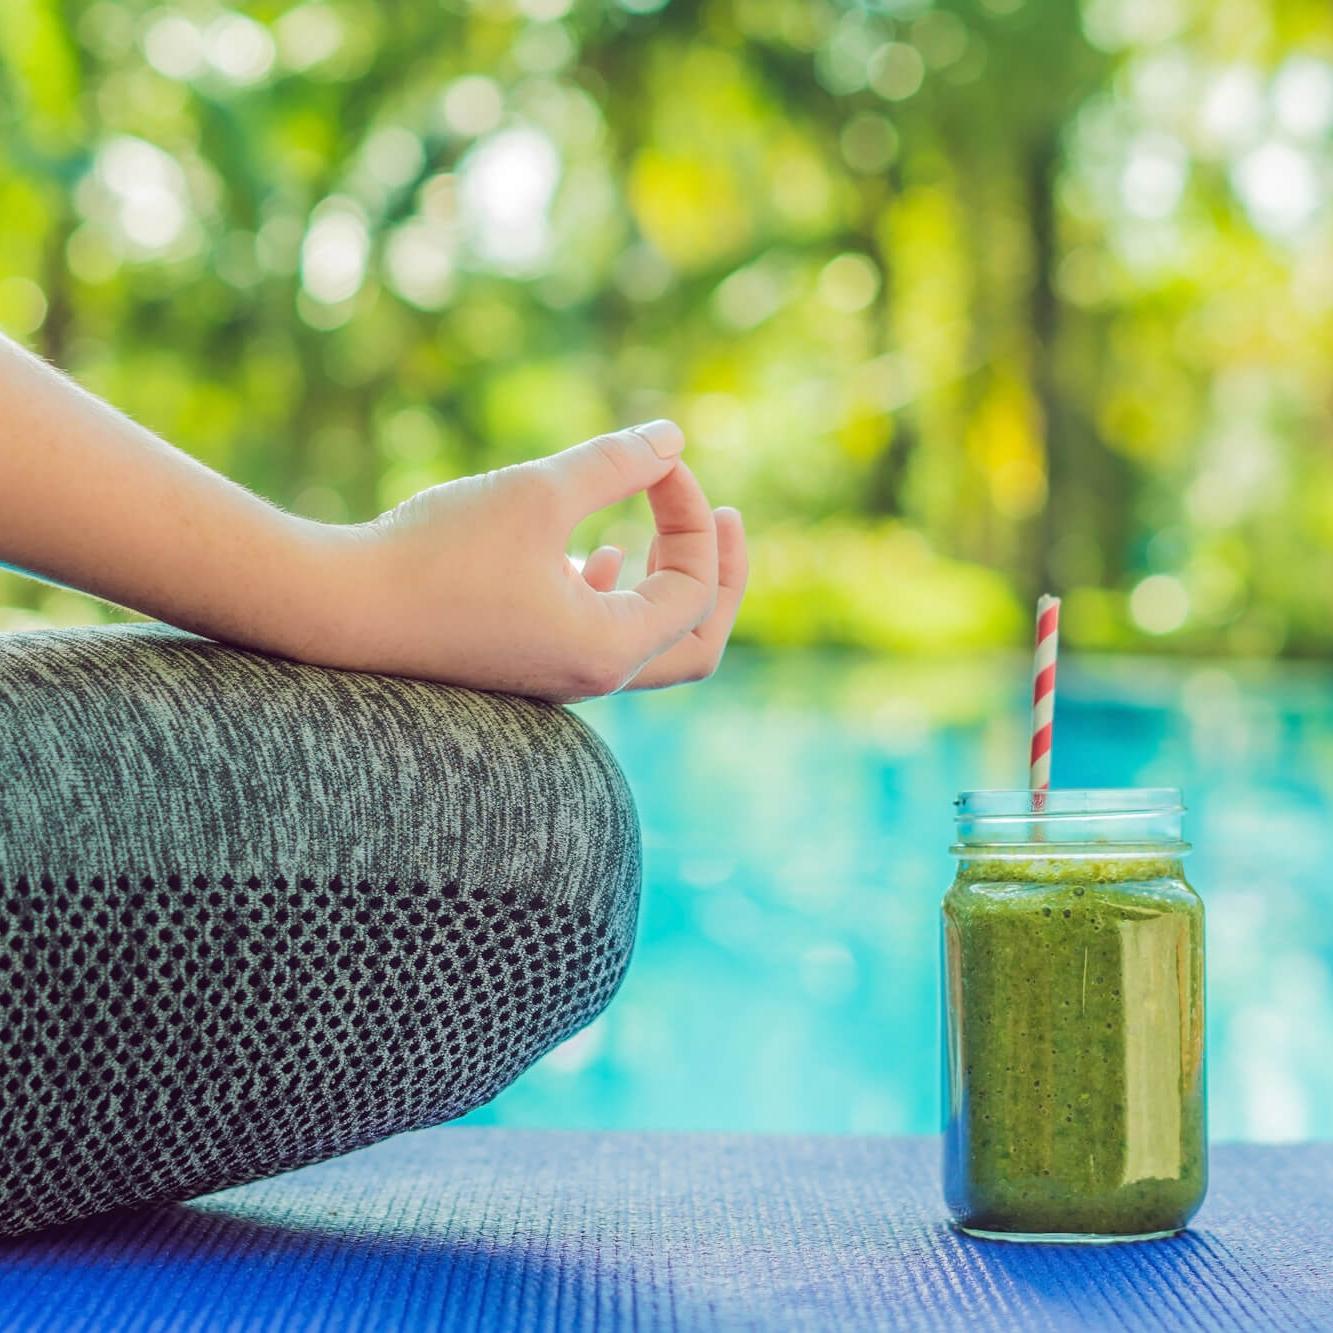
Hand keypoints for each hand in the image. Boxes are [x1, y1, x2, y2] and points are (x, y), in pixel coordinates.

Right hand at [309, 420, 746, 700]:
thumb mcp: (536, 493)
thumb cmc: (433, 553)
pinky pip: (598, 641)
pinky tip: (596, 557)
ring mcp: (556, 677)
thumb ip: (614, 463)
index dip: (694, 514)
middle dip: (721, 574)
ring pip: (649, 644)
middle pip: (697, 641)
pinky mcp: (521, 663)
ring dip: (669, 584)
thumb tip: (672, 437)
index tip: (662, 461)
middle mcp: (591, 677)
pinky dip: (615, 597)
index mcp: (608, 650)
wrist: (334, 612)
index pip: (696, 586)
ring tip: (669, 527)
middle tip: (729, 516)